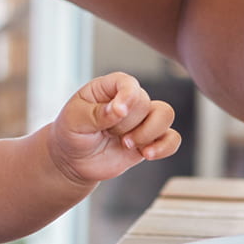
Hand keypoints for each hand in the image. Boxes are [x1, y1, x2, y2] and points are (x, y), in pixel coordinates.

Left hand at [49, 71, 180, 185]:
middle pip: (145, 102)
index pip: (127, 82)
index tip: (118, 112)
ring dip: (148, 133)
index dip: (127, 96)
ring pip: (165, 115)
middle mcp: (128, 100)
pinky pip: (172, 139)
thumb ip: (96, 114)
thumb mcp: (74, 120)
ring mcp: (140, 120)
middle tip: (107, 133)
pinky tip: (147, 154)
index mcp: (107, 88)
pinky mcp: (149, 140)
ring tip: (126, 144)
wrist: (74, 160)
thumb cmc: (71, 133)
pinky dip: (164, 147)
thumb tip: (119, 110)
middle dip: (127, 123)